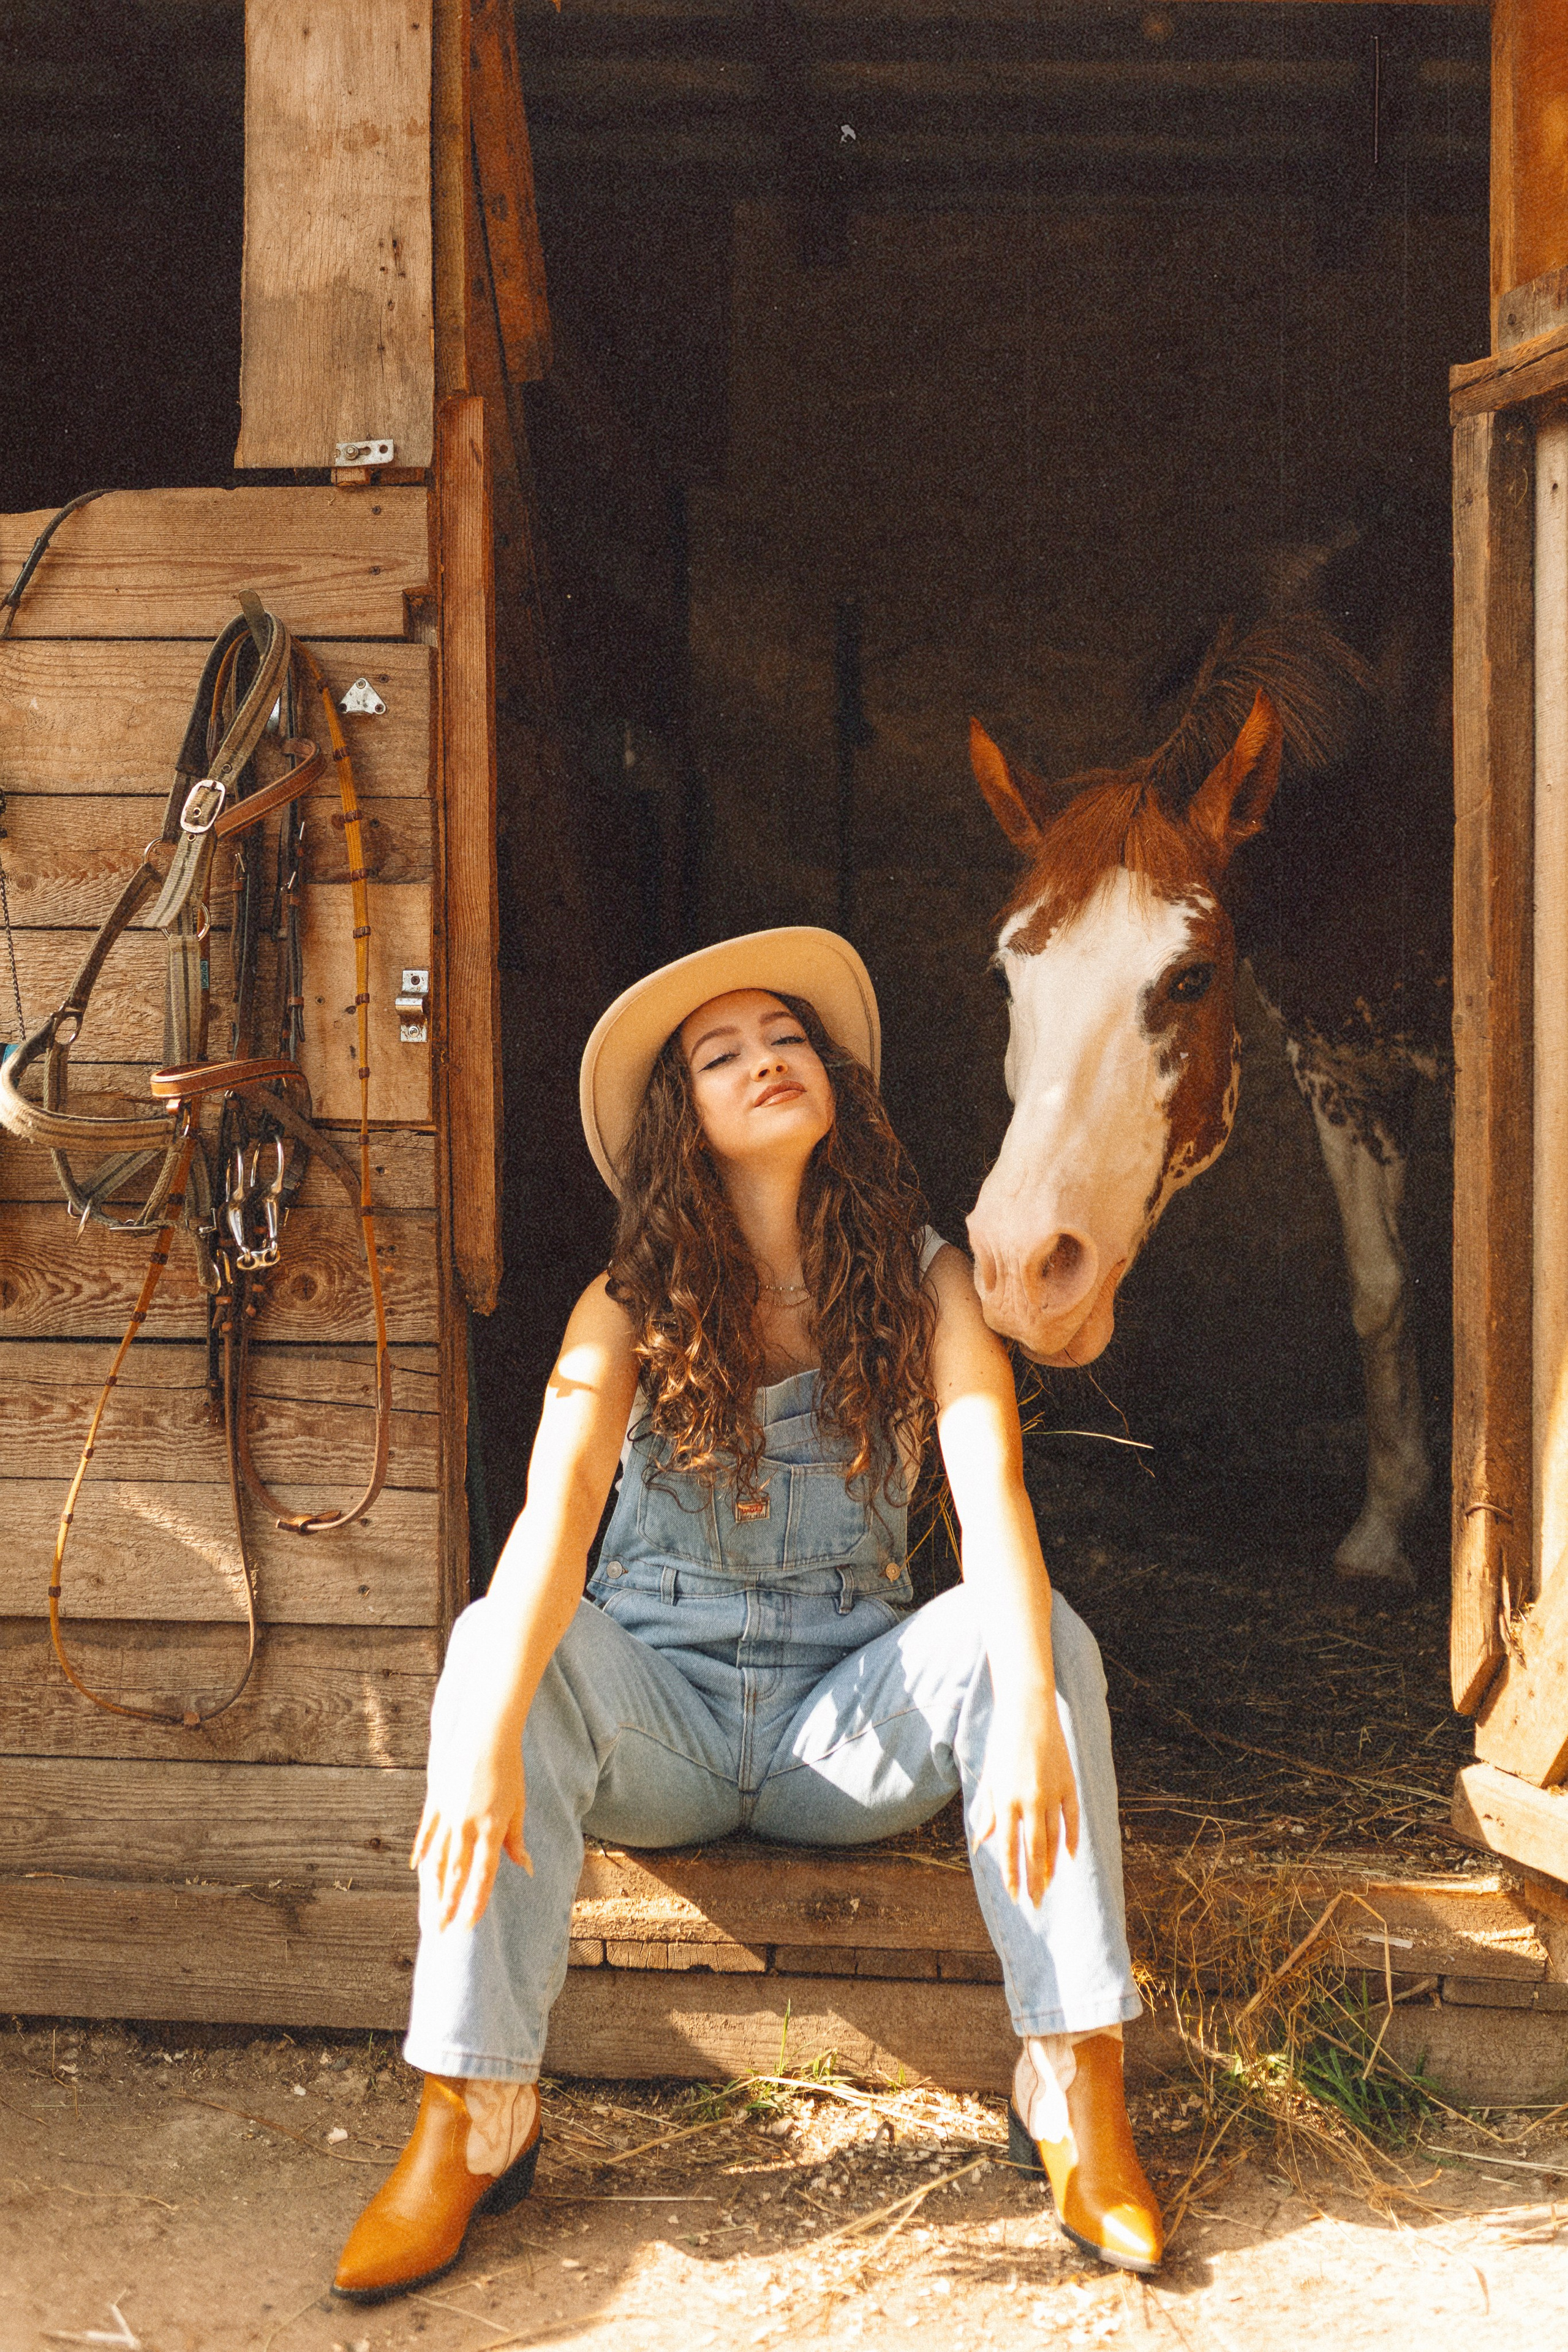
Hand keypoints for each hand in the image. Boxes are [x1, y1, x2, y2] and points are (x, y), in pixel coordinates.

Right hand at [411, 1721, 531, 1932]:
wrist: (486, 1733)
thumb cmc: (509, 1769)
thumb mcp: (518, 1805)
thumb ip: (516, 1840)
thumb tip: (526, 1868)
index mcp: (492, 1828)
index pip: (483, 1876)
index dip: (474, 1903)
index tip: (467, 1925)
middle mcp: (468, 1825)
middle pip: (456, 1874)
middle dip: (448, 1904)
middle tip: (439, 1930)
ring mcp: (449, 1813)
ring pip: (438, 1858)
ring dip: (433, 1887)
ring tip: (428, 1909)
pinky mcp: (436, 1800)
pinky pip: (427, 1832)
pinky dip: (422, 1851)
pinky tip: (417, 1869)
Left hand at [972, 1687, 1079, 1906]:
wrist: (1027, 1709)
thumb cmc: (1003, 1743)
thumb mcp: (990, 1778)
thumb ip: (987, 1812)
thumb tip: (980, 1845)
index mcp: (1005, 1799)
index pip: (1008, 1848)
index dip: (1012, 1874)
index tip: (1014, 1896)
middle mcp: (1028, 1800)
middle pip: (1033, 1850)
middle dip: (1033, 1879)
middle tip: (1034, 1902)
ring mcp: (1051, 1792)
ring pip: (1054, 1839)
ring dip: (1051, 1865)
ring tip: (1048, 1884)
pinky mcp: (1068, 1783)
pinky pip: (1072, 1819)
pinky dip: (1072, 1839)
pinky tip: (1070, 1857)